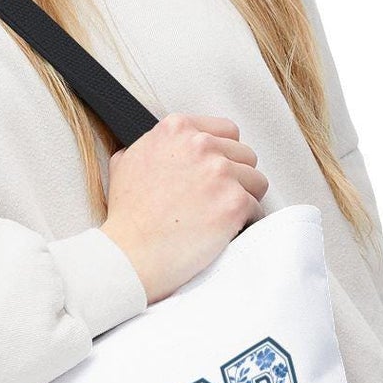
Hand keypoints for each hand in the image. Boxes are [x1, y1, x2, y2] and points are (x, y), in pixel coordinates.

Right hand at [100, 113, 266, 302]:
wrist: (130, 253)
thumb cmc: (127, 217)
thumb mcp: (125, 163)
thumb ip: (151, 146)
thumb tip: (159, 147)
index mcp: (177, 129)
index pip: (226, 131)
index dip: (223, 154)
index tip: (216, 171)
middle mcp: (200, 145)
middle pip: (244, 155)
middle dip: (235, 177)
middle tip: (218, 198)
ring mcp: (220, 173)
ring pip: (256, 180)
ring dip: (244, 198)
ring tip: (222, 215)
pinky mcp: (234, 203)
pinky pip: (257, 208)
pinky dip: (245, 222)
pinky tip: (227, 230)